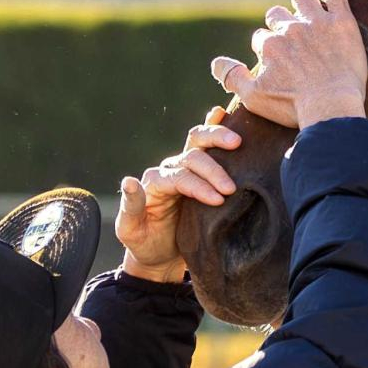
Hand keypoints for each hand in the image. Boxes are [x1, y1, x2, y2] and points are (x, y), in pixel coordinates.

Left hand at [117, 109, 241, 280]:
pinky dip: (214, 125)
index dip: (199, 186)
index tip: (218, 200)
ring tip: (238, 144)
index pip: (179, 178)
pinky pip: (205, 144)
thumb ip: (131, 206)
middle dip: (213, 169)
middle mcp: (168, 170)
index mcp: (153, 183)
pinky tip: (223, 113)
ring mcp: (183, 168)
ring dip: (218, 141)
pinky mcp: (199, 172)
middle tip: (231, 187)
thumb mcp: (131, 231)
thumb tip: (128, 180)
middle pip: (191, 156)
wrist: (159, 255)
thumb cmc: (145, 244)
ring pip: (198, 143)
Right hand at [214, 0, 367, 128]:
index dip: (267, 49)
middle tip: (292, 38)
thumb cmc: (293, 106)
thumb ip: (231, 77)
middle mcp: (290, 28)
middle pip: (278, 14)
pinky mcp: (342, 21)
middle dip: (280, 23)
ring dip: (300, 1)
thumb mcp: (253, 97)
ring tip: (305, 8)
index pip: (261, 37)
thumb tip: (217, 62)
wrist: (331, 108)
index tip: (278, 61)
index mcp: (269, 44)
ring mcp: (317, 22)